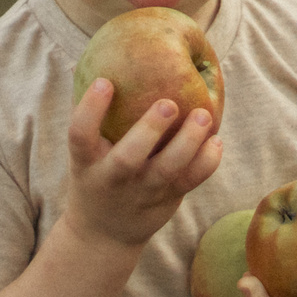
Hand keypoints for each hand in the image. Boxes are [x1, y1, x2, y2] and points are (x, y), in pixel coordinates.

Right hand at [61, 77, 221, 249]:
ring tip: (204, 114)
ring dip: (189, 142)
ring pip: (168, 169)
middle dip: (149, 130)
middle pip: (129, 157)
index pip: (79, 135)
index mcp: (86, 163)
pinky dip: (208, 161)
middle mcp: (113, 178)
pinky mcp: (168, 199)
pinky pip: (191, 180)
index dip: (90, 109)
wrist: (104, 233)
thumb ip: (95, 120)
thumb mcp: (86, 154)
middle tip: (168, 103)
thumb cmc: (97, 175)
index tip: (106, 81)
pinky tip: (216, 139)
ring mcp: (142, 192)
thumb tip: (101, 64)